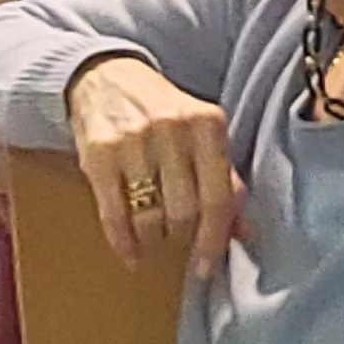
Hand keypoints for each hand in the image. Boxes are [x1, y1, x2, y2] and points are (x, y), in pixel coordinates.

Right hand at [64, 55, 241, 277]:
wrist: (108, 78)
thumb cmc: (163, 113)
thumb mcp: (201, 135)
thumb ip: (224, 180)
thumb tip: (243, 233)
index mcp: (207, 124)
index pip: (217, 197)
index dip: (213, 240)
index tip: (205, 266)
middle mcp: (172, 129)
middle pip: (184, 212)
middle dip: (182, 238)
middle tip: (178, 242)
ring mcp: (133, 140)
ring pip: (149, 217)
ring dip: (153, 239)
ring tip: (154, 238)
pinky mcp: (99, 153)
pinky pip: (113, 214)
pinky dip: (123, 242)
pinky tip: (130, 252)